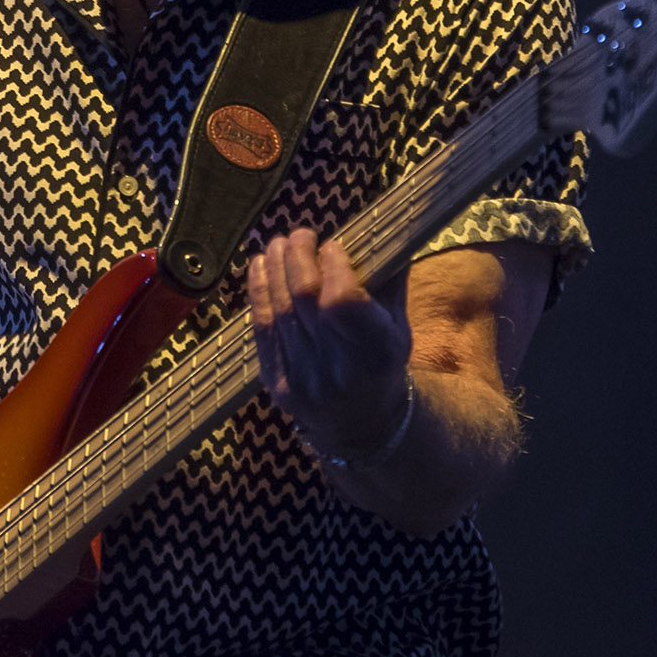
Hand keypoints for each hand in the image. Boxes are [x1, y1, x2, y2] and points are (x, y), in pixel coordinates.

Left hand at [246, 228, 411, 459]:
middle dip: (298, 257)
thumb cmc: (381, 363)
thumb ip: (388, 282)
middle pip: (305, 299)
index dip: (333, 266)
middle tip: (301, 234)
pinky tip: (260, 266)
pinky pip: (261, 330)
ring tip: (279, 244)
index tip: (332, 245)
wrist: (362, 423)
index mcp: (375, 352)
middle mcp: (337, 368)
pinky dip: (258, 292)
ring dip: (275, 269)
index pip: (342, 300)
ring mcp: (304, 379)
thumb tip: (378, 232)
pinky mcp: (277, 384)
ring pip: (280, 310)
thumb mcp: (397, 327)